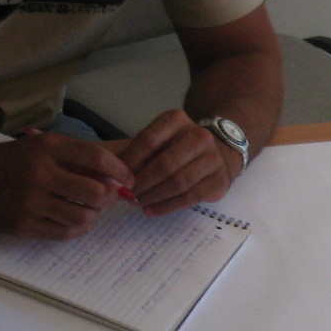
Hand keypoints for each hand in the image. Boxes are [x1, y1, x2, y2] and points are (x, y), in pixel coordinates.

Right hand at [0, 132, 135, 238]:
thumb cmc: (12, 161)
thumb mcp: (41, 147)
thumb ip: (76, 158)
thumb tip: (116, 177)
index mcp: (46, 148)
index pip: (97, 158)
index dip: (120, 171)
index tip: (128, 180)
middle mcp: (38, 173)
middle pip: (95, 192)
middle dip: (108, 197)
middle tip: (106, 198)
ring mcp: (29, 201)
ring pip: (83, 215)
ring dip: (94, 215)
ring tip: (89, 208)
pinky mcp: (22, 224)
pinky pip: (64, 232)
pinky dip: (77, 228)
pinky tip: (74, 220)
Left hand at [119, 110, 239, 216]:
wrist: (218, 153)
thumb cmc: (178, 148)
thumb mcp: (158, 141)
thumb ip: (136, 153)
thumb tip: (110, 175)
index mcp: (178, 121)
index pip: (148, 140)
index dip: (130, 161)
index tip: (116, 177)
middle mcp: (200, 136)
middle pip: (164, 164)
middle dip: (141, 183)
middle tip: (126, 195)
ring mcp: (213, 159)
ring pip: (177, 182)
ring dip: (153, 196)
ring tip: (137, 203)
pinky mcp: (219, 181)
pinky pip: (189, 197)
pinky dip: (166, 206)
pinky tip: (151, 210)